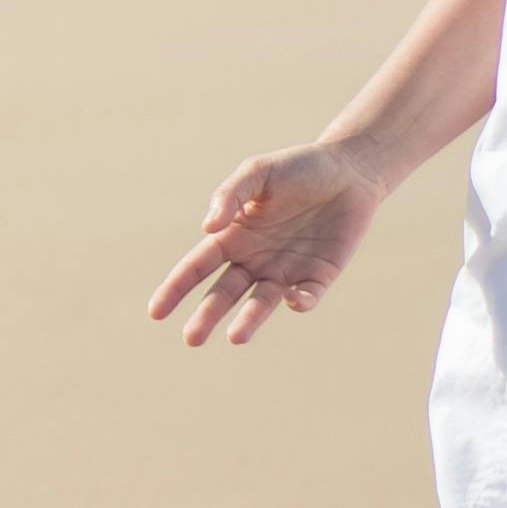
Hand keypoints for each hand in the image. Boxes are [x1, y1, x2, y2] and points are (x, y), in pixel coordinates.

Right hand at [147, 144, 381, 348]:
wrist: (350, 171)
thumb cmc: (299, 168)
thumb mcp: (258, 172)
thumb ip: (230, 196)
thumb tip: (207, 228)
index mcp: (233, 236)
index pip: (197, 267)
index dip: (175, 288)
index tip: (155, 312)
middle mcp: (255, 259)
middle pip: (224, 293)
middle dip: (206, 316)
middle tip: (191, 339)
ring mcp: (287, 271)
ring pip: (261, 303)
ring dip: (248, 320)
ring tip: (235, 336)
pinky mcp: (319, 277)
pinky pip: (305, 296)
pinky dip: (299, 302)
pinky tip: (292, 298)